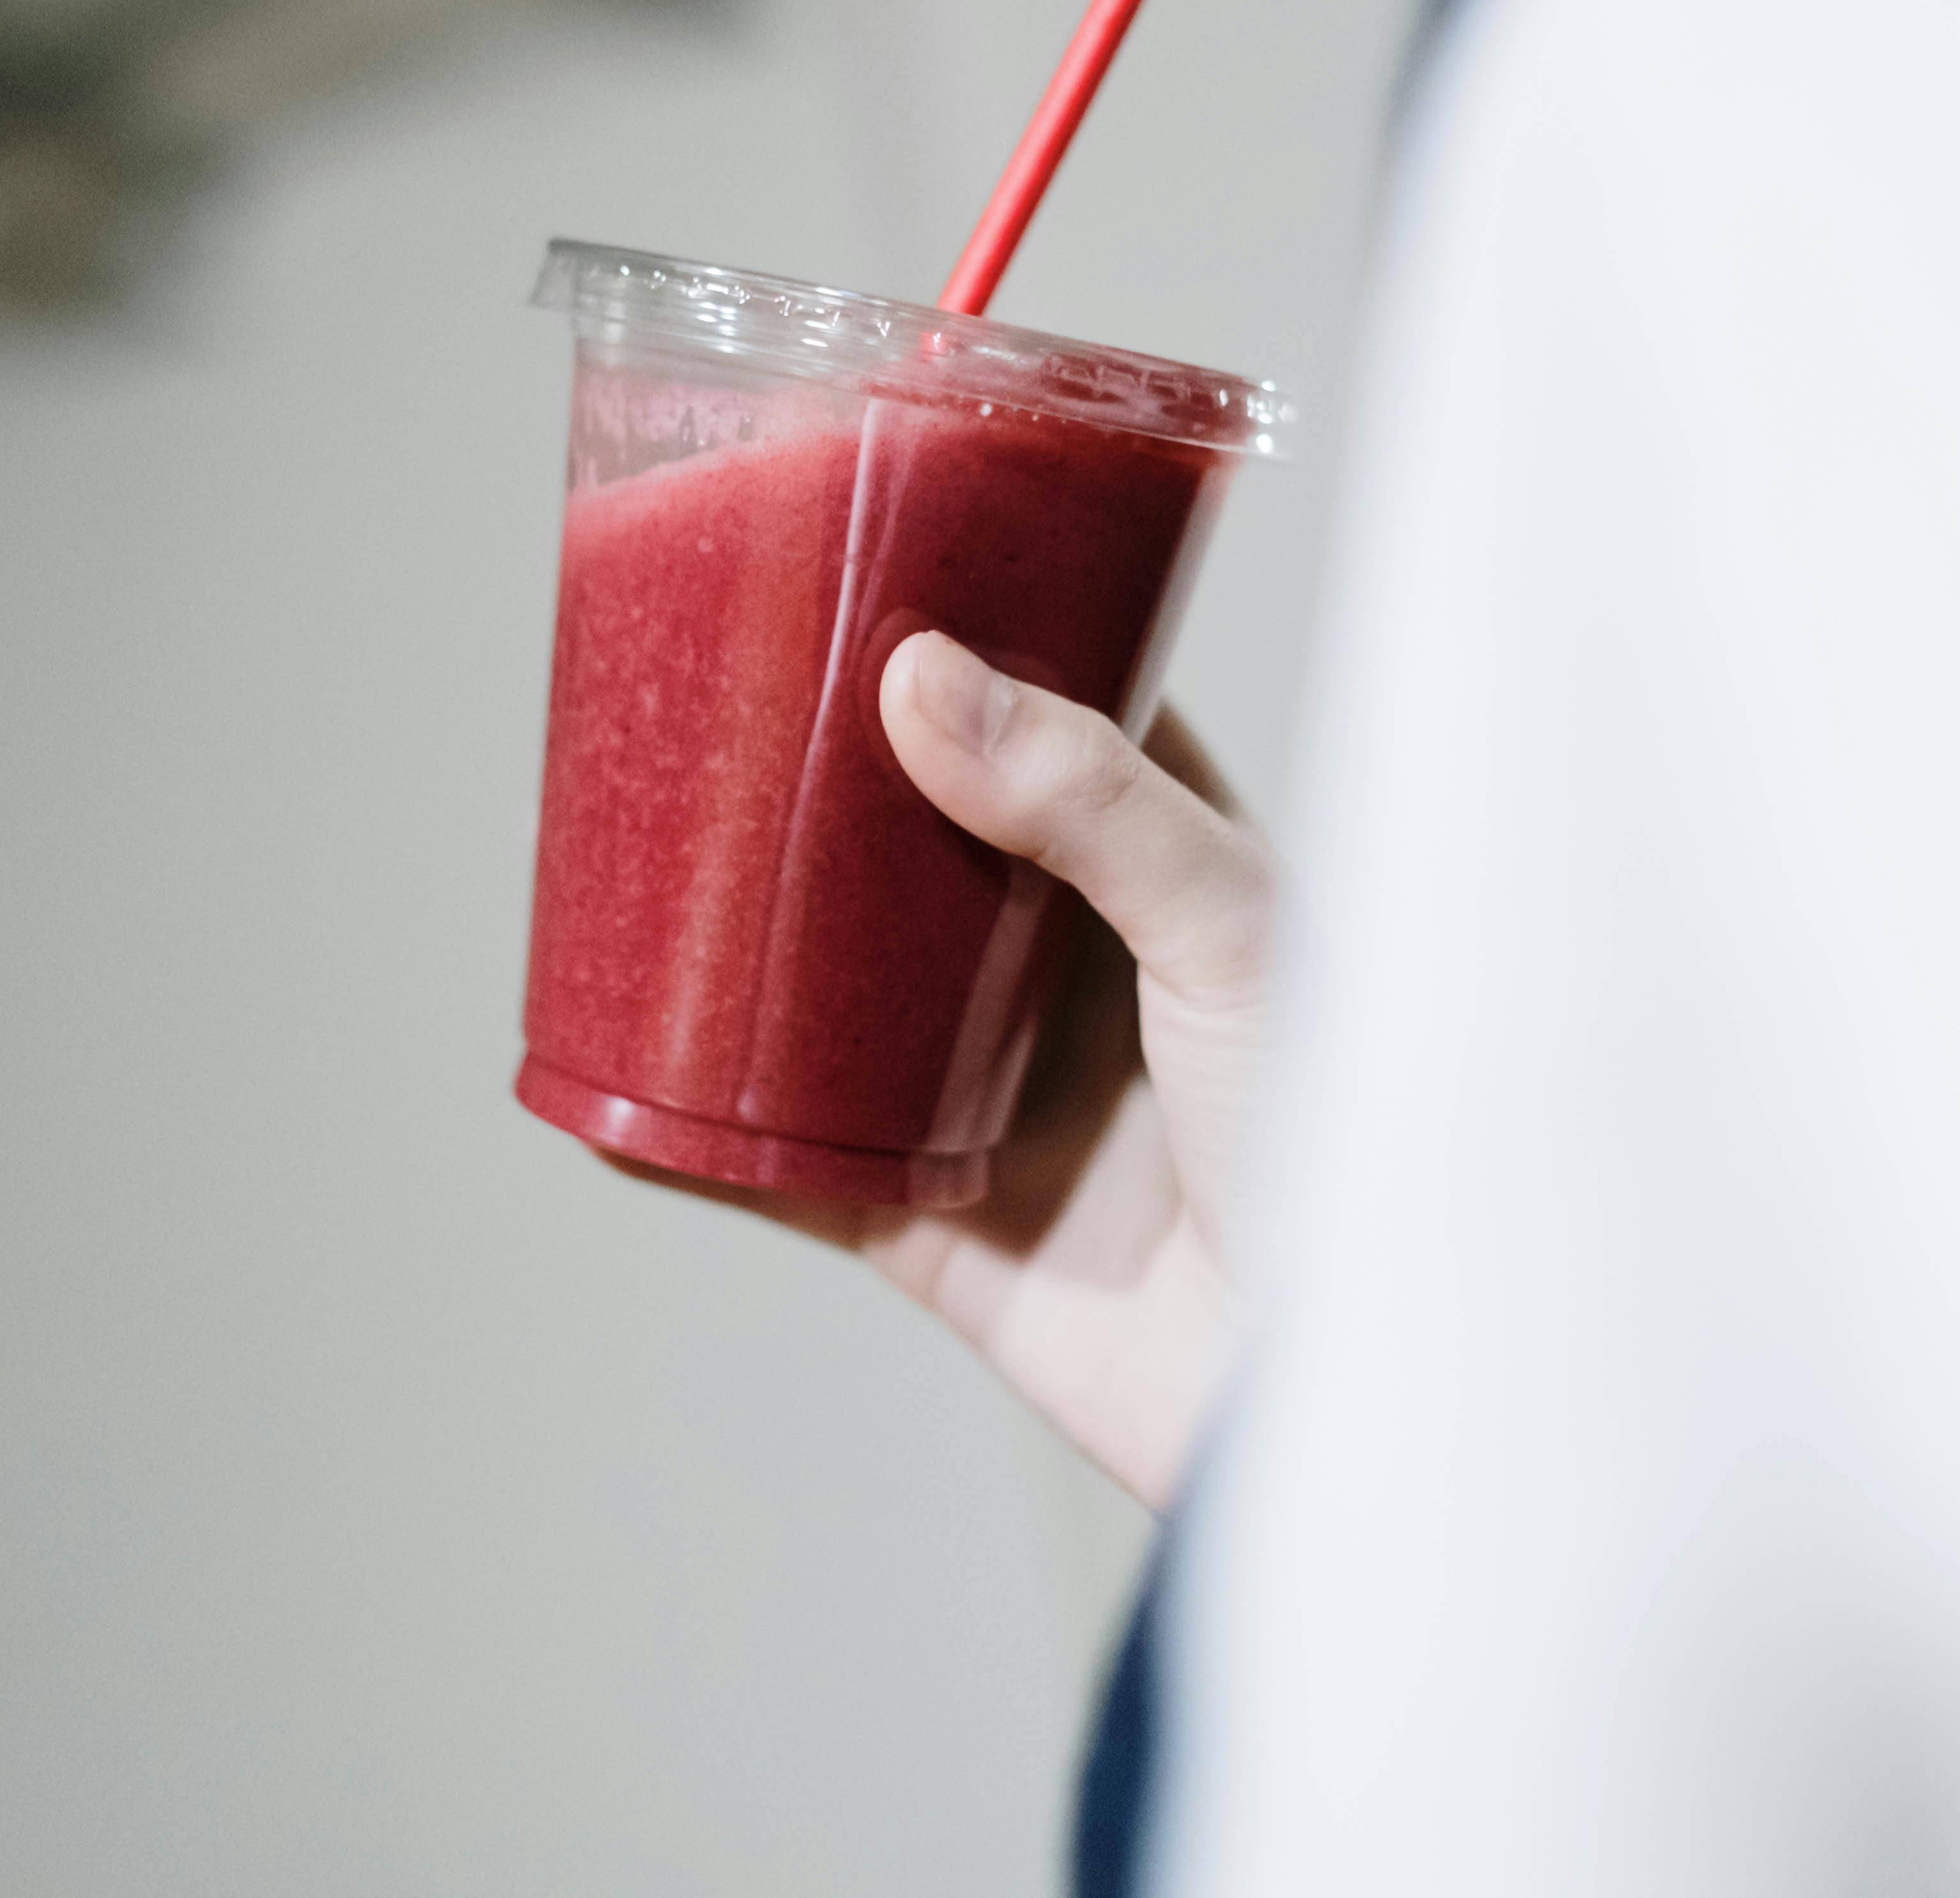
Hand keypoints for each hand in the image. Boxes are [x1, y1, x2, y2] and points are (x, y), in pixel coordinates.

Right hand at [609, 631, 1271, 1509]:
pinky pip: (788, 1170)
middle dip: (813, 787)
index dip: (956, 647)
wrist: (1335, 1388)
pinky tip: (608, 1091)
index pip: (1050, 721)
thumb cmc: (1351, 1138)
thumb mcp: (1233, 924)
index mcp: (1167, 874)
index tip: (845, 571)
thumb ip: (1089, 801)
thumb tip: (922, 678)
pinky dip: (695, 1141)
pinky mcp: (939, 1225)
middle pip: (913, 850)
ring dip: (740, 949)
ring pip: (834, 1000)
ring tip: (630, 865)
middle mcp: (1078, 974)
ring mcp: (999, 1097)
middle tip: (700, 699)